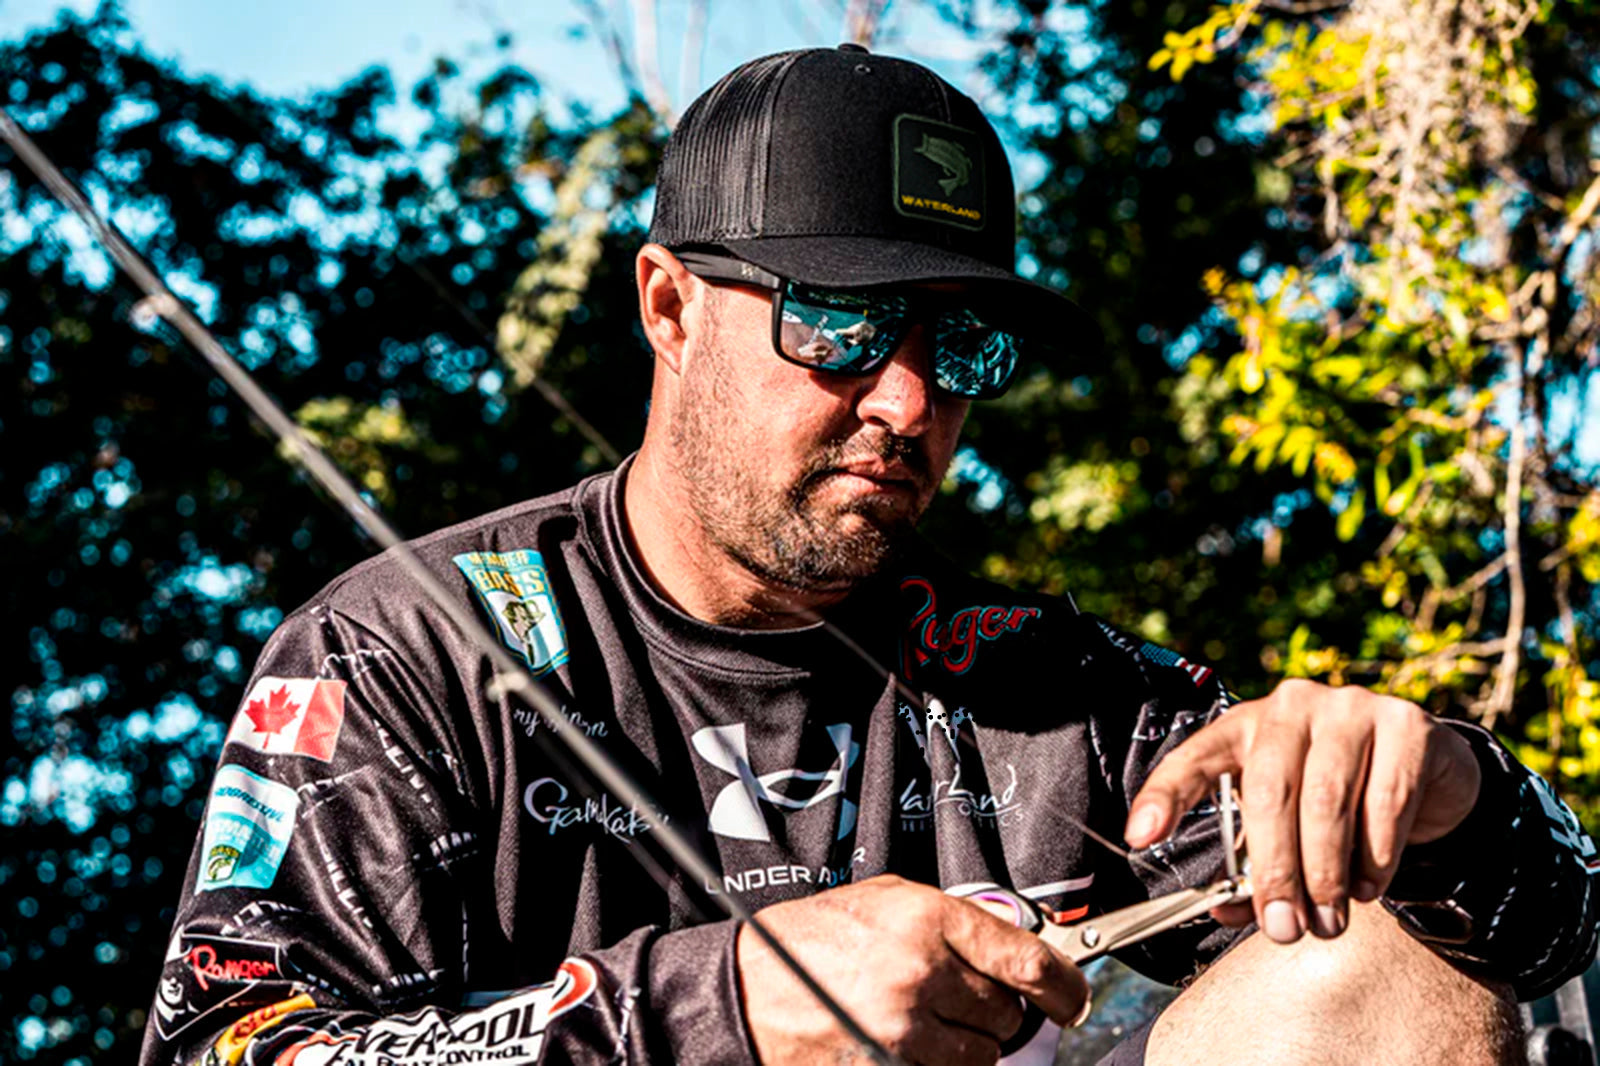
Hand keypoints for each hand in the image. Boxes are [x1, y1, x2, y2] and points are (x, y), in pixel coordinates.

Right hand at [736, 874, 1089, 1065]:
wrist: (749, 985)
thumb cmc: (814, 938)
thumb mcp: (886, 900)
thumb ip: (952, 919)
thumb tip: (1012, 945)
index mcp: (927, 918)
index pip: (1027, 960)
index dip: (1064, 985)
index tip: (1071, 997)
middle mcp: (921, 972)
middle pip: (1007, 1014)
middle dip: (997, 1012)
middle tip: (965, 999)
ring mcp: (904, 1027)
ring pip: (982, 1056)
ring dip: (968, 1045)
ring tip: (927, 1020)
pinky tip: (908, 1042)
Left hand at [1125, 679, 1480, 943]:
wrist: (1426, 768)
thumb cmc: (1339, 798)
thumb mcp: (1286, 824)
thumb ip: (1253, 864)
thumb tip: (1225, 913)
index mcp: (1244, 727)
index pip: (1194, 760)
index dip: (1164, 797)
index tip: (1139, 837)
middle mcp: (1290, 706)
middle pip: (1268, 792)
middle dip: (1273, 870)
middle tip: (1282, 926)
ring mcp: (1349, 708)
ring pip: (1326, 801)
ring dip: (1325, 873)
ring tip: (1328, 920)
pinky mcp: (1405, 724)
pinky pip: (1385, 801)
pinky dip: (1375, 856)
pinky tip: (1367, 886)